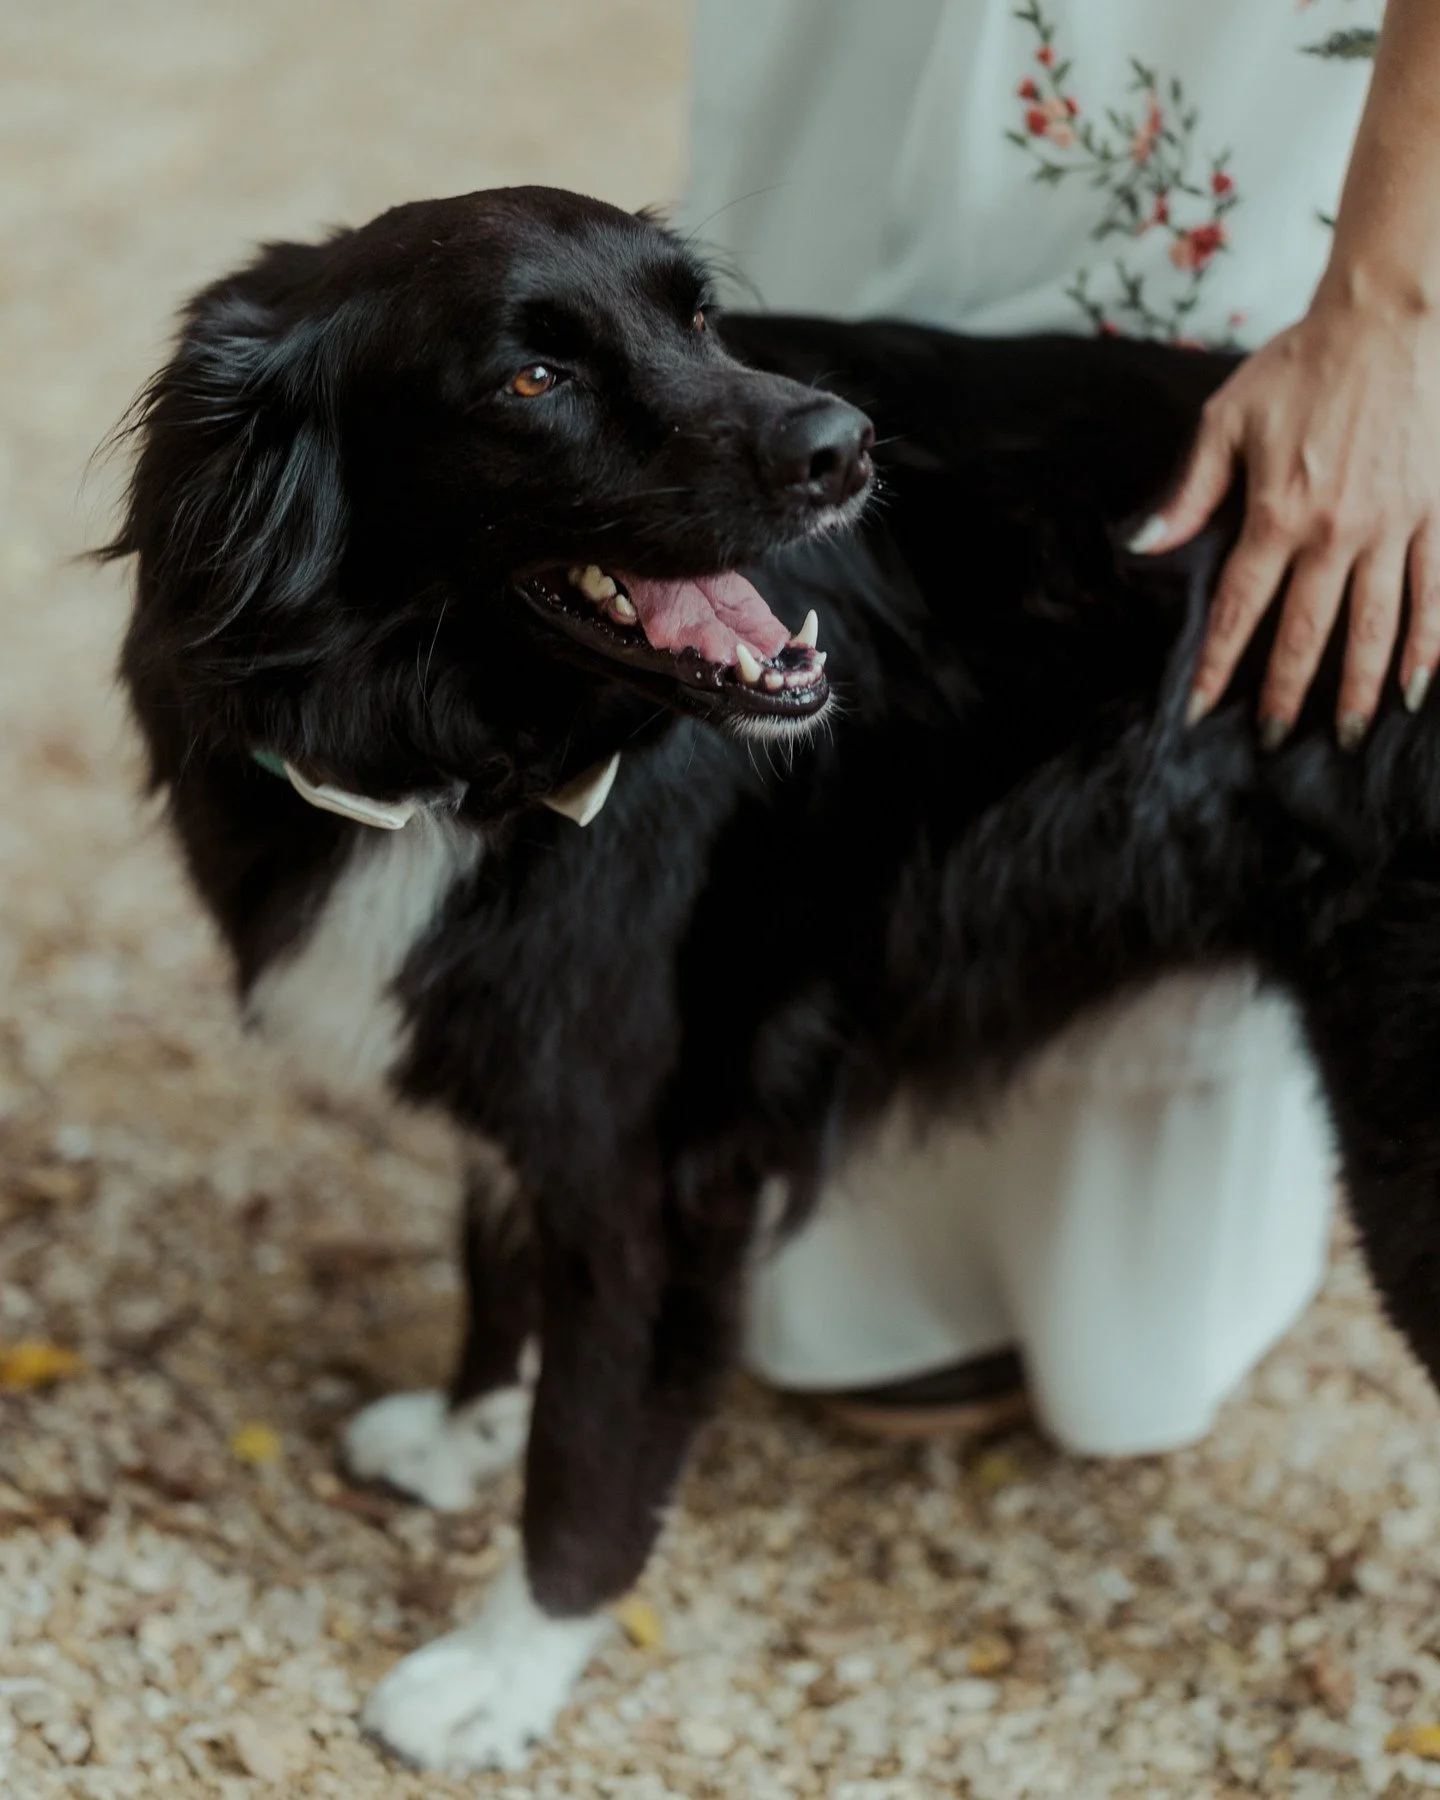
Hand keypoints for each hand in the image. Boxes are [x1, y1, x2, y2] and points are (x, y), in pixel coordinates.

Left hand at [1129, 289, 1439, 747]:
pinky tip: (1416, 685)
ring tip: (1346, 735)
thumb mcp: (1228, 419)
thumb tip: (1147, 546)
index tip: (1201, 711)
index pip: (1240, 609)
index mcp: (1277, 513)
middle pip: (1308, 634)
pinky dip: (1429, 643)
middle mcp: (1336, 531)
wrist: (1391, 317)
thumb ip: (1192, 491)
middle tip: (1272, 742)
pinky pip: (1436, 591)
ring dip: (1358, 687)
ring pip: (1376, 626)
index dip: (1218, 666)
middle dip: (1286, 694)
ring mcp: (1393, 525)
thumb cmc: (1303, 363)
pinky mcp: (1438, 511)